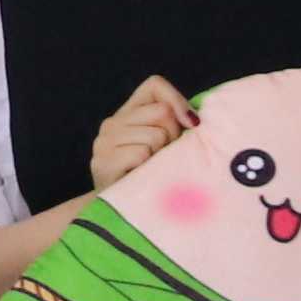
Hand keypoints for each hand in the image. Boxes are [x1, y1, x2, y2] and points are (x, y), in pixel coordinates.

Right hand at [87, 74, 195, 194]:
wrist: (122, 216)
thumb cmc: (152, 179)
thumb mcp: (165, 146)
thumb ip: (175, 125)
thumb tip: (197, 119)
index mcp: (127, 114)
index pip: (155, 85)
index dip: (177, 100)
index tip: (190, 124)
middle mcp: (111, 123)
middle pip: (161, 112)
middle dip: (173, 136)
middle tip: (164, 157)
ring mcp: (104, 142)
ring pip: (155, 134)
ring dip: (162, 156)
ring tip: (153, 170)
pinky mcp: (103, 162)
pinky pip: (141, 153)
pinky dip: (149, 168)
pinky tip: (142, 178)